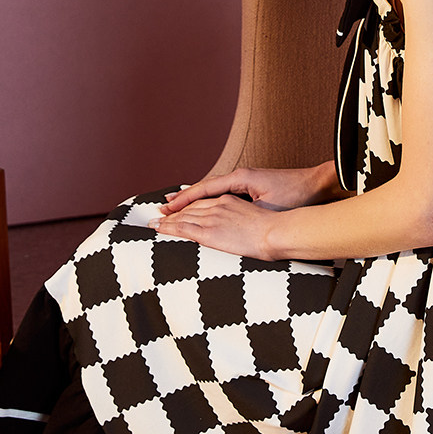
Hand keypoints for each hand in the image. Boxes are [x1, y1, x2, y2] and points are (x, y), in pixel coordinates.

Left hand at [153, 192, 277, 259]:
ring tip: (154, 223)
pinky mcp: (209, 232)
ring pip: (183, 217)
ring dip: (167, 220)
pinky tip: (158, 229)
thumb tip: (247, 231)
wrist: (277, 232)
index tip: (180, 207)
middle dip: (174, 211)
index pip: (204, 201)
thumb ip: (248, 222)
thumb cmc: (276, 230)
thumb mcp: (261, 219)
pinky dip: (168, 228)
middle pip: (190, 207)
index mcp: (231, 201)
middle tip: (160, 214)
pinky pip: (183, 228)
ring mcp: (213, 218)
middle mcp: (219, 206)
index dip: (189, 204)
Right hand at [159, 164, 337, 214]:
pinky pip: (223, 193)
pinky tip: (203, 207)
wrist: (318, 185)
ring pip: (213, 190)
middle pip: (205, 188)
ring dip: (195, 198)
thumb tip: (225, 217)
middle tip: (164, 207)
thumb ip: (246, 211)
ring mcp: (246, 180)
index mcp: (241, 178)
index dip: (186, 199)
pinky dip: (209, 199)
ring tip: (176, 205)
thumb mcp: (269, 206)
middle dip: (184, 198)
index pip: (206, 188)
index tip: (169, 206)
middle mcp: (240, 176)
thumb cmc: (297, 195)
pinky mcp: (253, 186)